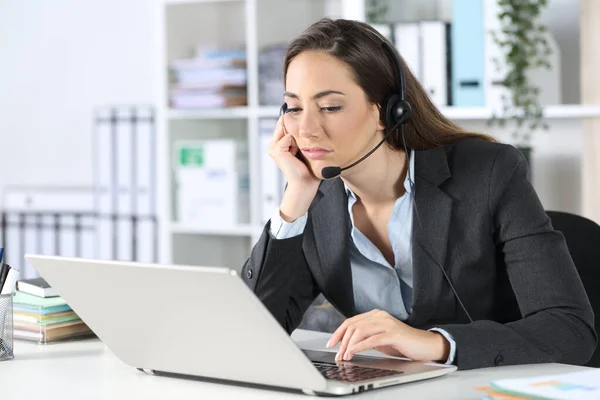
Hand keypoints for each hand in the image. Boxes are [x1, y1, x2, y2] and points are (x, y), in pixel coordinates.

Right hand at [268, 115, 318, 186]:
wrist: (304, 182)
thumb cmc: (306, 167)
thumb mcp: (301, 146)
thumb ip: (296, 134)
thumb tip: (297, 121)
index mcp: (278, 143)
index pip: (283, 123)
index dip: (293, 127)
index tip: (299, 140)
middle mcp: (273, 144)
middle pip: (285, 124)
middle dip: (295, 134)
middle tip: (298, 150)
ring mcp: (273, 147)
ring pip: (288, 130)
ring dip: (296, 140)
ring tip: (297, 153)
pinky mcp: (276, 150)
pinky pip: (289, 137)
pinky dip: (295, 145)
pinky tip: (294, 155)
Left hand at [325, 309, 449, 362]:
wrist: (424, 345)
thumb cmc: (402, 343)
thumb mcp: (379, 339)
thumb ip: (366, 337)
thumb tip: (347, 345)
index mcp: (375, 315)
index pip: (351, 321)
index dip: (339, 332)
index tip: (331, 344)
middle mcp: (379, 316)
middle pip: (353, 326)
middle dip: (342, 341)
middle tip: (337, 354)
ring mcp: (386, 323)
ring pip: (360, 331)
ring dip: (349, 345)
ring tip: (345, 356)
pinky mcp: (393, 333)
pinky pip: (371, 339)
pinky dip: (359, 346)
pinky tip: (353, 352)